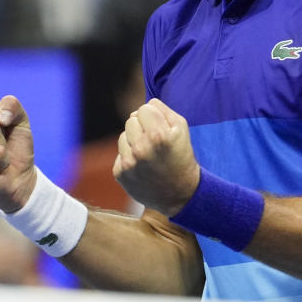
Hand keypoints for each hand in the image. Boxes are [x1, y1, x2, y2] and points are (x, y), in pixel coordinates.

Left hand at [113, 98, 199, 216]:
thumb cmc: (182, 157)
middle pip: (131, 120)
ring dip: (134, 141)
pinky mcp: (120, 174)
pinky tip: (142, 166)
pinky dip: (129, 157)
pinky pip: (120, 153)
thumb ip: (163, 110)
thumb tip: (142, 107)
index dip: (154, 116)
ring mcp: (129, 163)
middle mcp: (141, 149)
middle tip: (155, 141)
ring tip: (149, 154)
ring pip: (123, 136)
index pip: (144, 109)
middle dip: (142, 127)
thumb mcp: (181, 129)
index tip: (161, 128)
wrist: (180, 194)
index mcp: (158, 136)